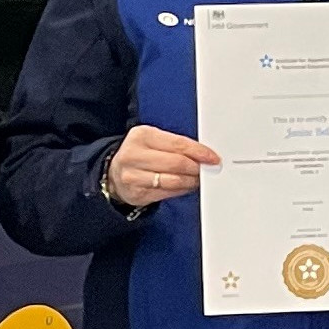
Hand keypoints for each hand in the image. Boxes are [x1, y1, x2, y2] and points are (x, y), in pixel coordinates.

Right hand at [106, 125, 221, 207]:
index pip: (178, 144)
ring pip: (173, 180)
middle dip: (196, 167)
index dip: (199, 152)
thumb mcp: (153, 141)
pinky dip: (181, 190)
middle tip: (207, 169)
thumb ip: (176, 146)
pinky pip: (167, 193)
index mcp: (142, 135)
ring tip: (197, 179)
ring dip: (191, 181)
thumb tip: (204, 155)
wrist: (115, 174)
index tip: (213, 157)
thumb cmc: (140, 155)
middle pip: (177, 163)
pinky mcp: (137, 193)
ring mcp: (133, 176)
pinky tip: (186, 186)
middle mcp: (134, 155)